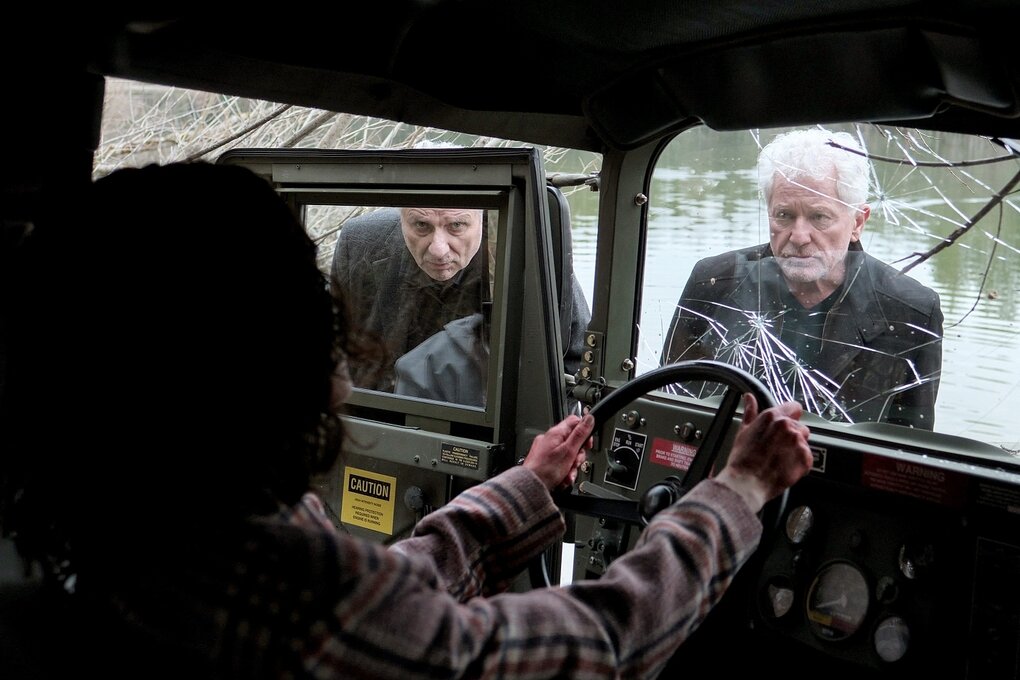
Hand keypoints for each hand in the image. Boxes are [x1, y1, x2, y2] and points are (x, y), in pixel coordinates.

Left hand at [523, 414, 594, 490]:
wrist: (531, 486)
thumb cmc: (546, 469)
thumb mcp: (569, 451)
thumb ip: (580, 434)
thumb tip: (589, 418)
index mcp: (556, 433)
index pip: (575, 422)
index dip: (585, 432)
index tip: (587, 444)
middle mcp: (550, 439)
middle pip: (573, 441)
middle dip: (578, 455)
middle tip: (575, 462)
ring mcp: (546, 450)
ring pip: (567, 455)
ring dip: (571, 466)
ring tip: (568, 474)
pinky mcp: (544, 461)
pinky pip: (560, 463)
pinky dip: (564, 471)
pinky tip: (563, 478)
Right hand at [714, 394, 812, 512]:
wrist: (746, 483)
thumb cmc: (742, 459)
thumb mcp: (743, 431)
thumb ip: (750, 412)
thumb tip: (749, 398)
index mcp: (773, 416)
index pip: (795, 407)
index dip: (790, 416)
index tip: (785, 425)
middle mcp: (788, 426)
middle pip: (800, 426)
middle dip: (791, 436)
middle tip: (777, 448)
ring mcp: (798, 442)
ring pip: (804, 442)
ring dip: (796, 449)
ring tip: (780, 458)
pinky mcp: (805, 459)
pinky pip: (807, 458)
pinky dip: (799, 463)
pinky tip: (785, 467)